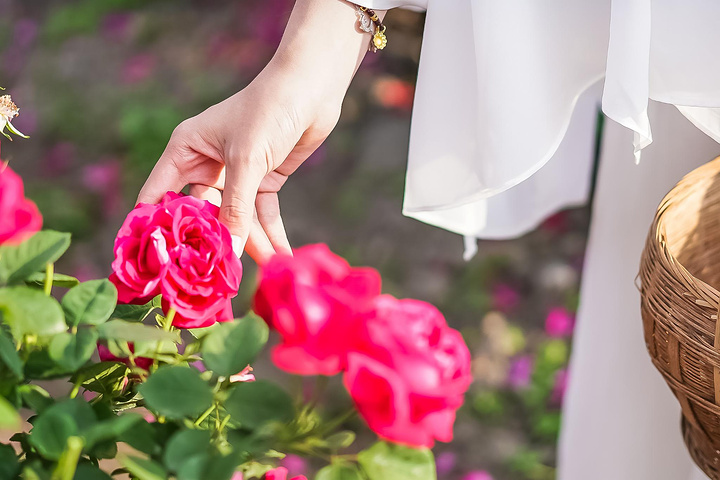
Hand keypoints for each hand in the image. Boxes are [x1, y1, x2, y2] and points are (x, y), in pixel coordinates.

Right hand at [137, 65, 340, 262]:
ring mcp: (236, 173)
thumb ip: (235, 208)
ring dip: (249, 244)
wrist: (312, 88)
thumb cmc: (269, 111)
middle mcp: (206, 163)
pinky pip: (262, 214)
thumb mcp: (246, 161)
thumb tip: (228, 251)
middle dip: (210, 243)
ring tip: (258, 273)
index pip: (159, 194)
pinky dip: (272, 234)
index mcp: (186, 149)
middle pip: (201, 214)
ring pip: (236, 218)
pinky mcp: (264, 179)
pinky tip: (279, 257)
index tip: (150, 264)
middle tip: (215, 278)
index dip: (154, 228)